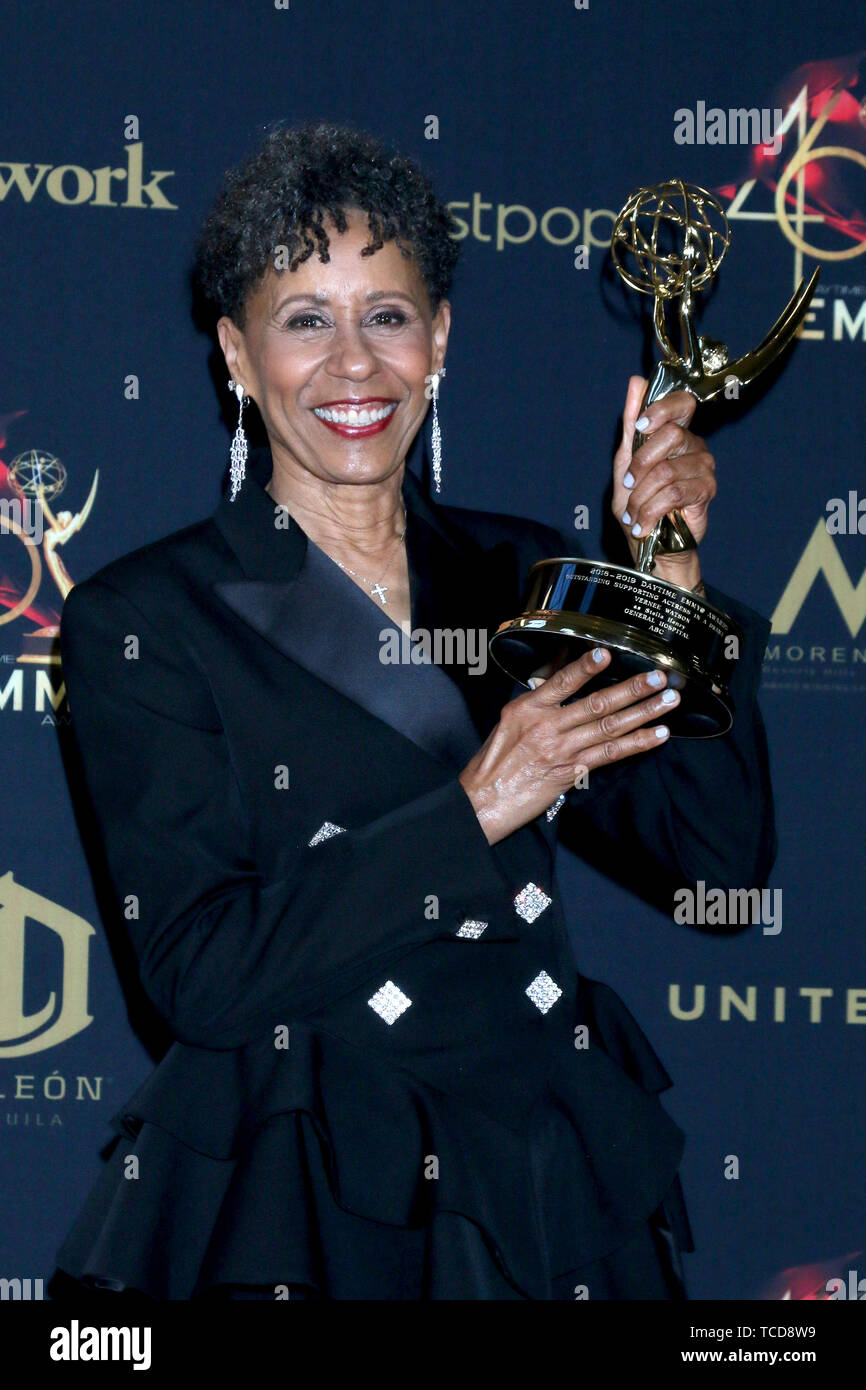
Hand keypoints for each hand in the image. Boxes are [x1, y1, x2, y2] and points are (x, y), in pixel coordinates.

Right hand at [458, 648, 678, 844]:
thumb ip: (537, 704)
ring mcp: (561, 751)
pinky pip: (610, 755)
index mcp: (527, 708)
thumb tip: (563, 686)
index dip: (585, 668)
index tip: (607, 652)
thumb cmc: (494, 763)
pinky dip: (636, 744)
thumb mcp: (508, 722)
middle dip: (631, 689)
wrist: (481, 802)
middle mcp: (546, 727)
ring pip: (609, 728)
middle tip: (659, 677)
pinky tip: (657, 735)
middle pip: (596, 704)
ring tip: (668, 701)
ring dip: (643, 713)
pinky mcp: (572, 774)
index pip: (561, 682)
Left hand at [612, 375, 716, 588]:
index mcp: (675, 433)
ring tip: (635, 513)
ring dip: (641, 496)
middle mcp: (694, 445)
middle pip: (671, 435)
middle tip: (629, 485)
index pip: (681, 403)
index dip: (661, 409)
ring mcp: (703, 467)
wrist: (650, 543)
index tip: (641, 427)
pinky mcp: (707, 490)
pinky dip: (651, 511)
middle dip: (640, 464)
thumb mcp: (625, 463)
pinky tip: (645, 523)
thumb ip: (631, 426)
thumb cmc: (638, 504)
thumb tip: (636, 382)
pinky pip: (674, 492)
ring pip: (667, 469)